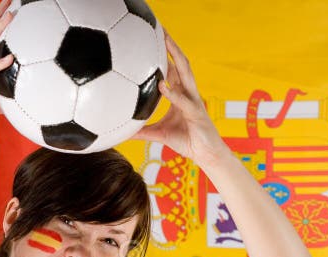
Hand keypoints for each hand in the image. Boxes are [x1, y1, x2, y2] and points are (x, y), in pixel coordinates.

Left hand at [132, 32, 231, 169]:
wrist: (206, 155)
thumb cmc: (186, 141)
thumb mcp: (158, 135)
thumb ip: (141, 131)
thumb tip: (122, 132)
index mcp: (180, 95)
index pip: (172, 70)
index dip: (163, 55)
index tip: (151, 41)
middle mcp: (188, 93)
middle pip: (180, 64)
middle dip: (171, 47)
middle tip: (160, 30)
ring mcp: (194, 101)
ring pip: (186, 74)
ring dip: (176, 58)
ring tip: (165, 43)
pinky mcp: (196, 113)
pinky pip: (183, 101)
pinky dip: (173, 93)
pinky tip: (161, 86)